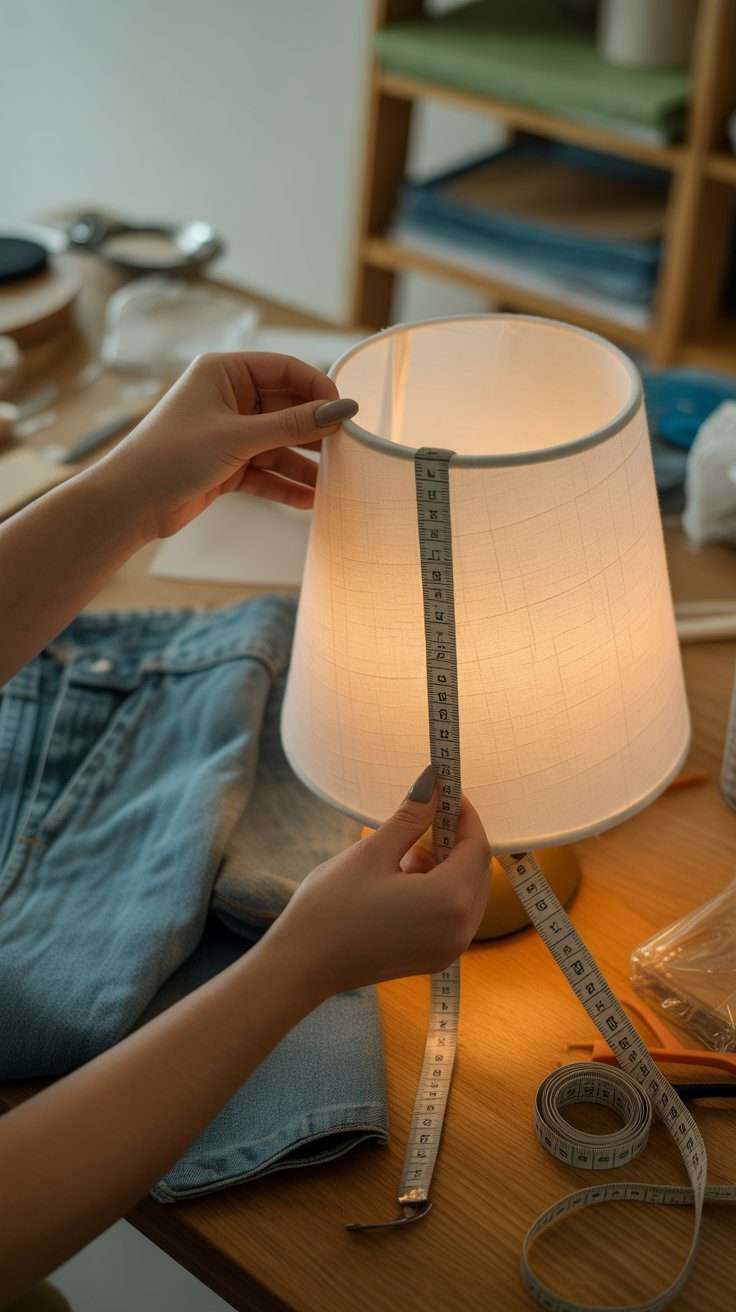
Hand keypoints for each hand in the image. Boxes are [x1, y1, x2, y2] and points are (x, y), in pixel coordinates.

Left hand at [100, 351, 358, 540]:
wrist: (129, 503)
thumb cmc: (172, 456)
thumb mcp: (238, 437)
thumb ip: (293, 425)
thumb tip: (341, 410)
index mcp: (224, 372)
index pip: (285, 369)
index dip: (318, 388)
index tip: (344, 414)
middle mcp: (228, 397)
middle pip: (286, 408)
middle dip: (314, 431)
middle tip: (346, 451)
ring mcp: (228, 433)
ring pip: (279, 444)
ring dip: (304, 463)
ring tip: (334, 482)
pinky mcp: (227, 465)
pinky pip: (266, 470)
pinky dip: (285, 484)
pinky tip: (309, 500)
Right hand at [265, 767, 491, 999]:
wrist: (302, 966)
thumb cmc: (331, 908)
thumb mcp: (372, 853)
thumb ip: (411, 817)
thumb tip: (434, 781)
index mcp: (448, 901)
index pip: (476, 847)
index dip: (464, 815)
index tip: (445, 790)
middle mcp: (459, 930)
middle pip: (478, 870)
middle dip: (457, 838)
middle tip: (426, 814)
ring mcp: (449, 949)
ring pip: (467, 892)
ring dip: (447, 864)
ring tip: (405, 852)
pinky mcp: (435, 957)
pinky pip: (454, 913)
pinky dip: (440, 889)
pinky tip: (404, 878)